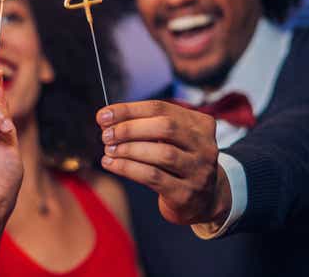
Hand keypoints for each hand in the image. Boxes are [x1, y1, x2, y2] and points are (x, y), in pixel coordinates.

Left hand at [96, 100, 228, 224]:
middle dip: (129, 129)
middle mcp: (204, 145)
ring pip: (162, 153)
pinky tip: (112, 164)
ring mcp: (199, 170)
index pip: (160, 108)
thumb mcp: (170, 140)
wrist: (204, 200)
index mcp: (199, 124)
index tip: (103, 115)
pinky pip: (153, 176)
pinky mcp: (186, 193)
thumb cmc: (177, 163)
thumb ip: (145, 126)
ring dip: (128, 149)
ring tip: (108, 150)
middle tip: (106, 135)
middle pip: (165, 127)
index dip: (128, 110)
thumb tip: (107, 118)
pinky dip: (128, 168)